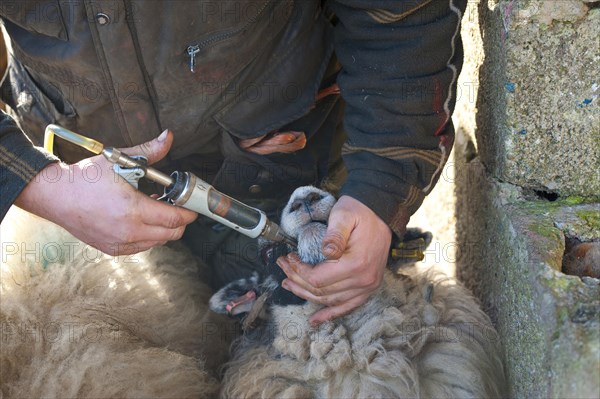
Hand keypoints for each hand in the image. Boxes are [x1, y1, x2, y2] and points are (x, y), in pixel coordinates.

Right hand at [15, 130, 196, 254]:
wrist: (56, 195)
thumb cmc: (86, 178)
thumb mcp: (120, 160)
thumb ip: (149, 151)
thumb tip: (167, 137)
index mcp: (133, 211)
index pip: (175, 218)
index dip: (188, 212)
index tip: (192, 205)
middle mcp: (129, 232)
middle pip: (171, 234)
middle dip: (180, 221)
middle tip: (176, 205)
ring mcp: (120, 243)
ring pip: (158, 242)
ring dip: (164, 228)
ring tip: (155, 209)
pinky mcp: (112, 249)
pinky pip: (142, 247)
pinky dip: (148, 236)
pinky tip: (141, 220)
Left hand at [276, 195, 392, 325]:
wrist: (381, 213)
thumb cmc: (359, 212)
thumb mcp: (344, 215)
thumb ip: (334, 234)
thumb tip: (325, 252)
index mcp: (356, 264)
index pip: (318, 279)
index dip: (299, 272)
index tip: (288, 258)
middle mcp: (364, 280)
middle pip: (322, 292)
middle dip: (298, 282)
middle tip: (283, 269)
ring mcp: (368, 286)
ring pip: (330, 301)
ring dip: (308, 296)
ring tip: (290, 286)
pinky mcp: (368, 287)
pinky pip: (348, 306)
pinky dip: (330, 314)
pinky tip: (315, 320)